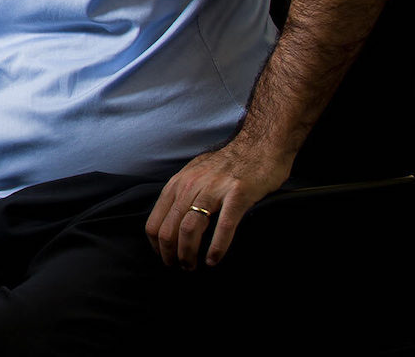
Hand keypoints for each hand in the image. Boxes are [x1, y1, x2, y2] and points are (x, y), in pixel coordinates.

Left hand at [145, 140, 292, 269]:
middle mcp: (190, 186)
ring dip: (189, 254)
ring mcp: (214, 190)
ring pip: (190, 229)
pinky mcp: (238, 195)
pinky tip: (214, 260)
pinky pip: (223, 226)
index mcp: (177, 184)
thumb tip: (170, 220)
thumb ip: (181, 194)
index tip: (165, 257)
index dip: (157, 246)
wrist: (259, 145)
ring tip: (193, 267)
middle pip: (169, 230)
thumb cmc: (228, 164)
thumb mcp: (194, 174)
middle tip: (180, 268)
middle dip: (171, 255)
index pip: (154, 222)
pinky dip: (216, 247)